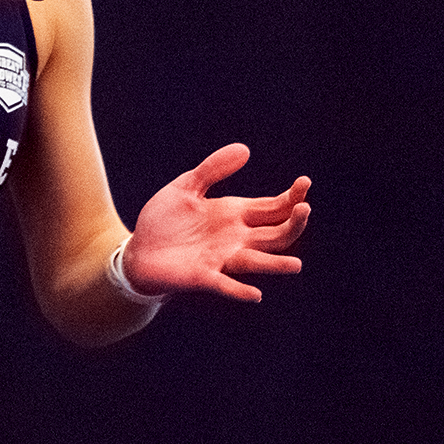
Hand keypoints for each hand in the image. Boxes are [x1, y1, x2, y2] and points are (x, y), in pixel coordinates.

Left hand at [122, 143, 309, 301]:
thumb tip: (245, 149)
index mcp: (235, 214)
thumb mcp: (187, 186)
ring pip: (257, 262)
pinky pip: (224, 285)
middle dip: (292, 224)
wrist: (138, 250)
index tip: (305, 183)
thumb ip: (212, 169)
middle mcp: (236, 238)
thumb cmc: (164, 219)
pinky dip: (239, 290)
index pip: (273, 207)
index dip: (291, 197)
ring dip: (276, 264)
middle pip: (275, 234)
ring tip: (296, 265)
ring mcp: (221, 258)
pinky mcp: (202, 276)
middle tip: (304, 209)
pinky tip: (255, 294)